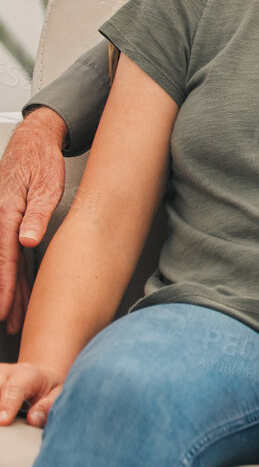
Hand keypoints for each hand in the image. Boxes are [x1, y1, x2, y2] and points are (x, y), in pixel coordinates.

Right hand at [0, 109, 67, 334]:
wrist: (33, 142)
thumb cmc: (41, 161)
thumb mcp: (45, 185)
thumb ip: (36, 214)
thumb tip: (26, 240)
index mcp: (6, 213)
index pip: (5, 257)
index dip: (5, 286)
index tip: (5, 309)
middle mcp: (1, 220)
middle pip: (2, 266)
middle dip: (6, 297)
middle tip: (9, 324)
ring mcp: (4, 222)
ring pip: (7, 263)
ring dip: (12, 290)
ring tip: (15, 317)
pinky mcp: (11, 223)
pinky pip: (12, 254)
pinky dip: (18, 274)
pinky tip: (23, 292)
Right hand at [0, 361, 65, 427]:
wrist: (37, 375)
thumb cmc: (47, 388)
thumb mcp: (57, 394)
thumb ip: (46, 407)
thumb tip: (32, 420)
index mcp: (26, 374)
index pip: (13, 389)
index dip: (6, 405)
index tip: (3, 421)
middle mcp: (4, 371)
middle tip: (4, 426)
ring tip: (4, 426)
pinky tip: (2, 417)